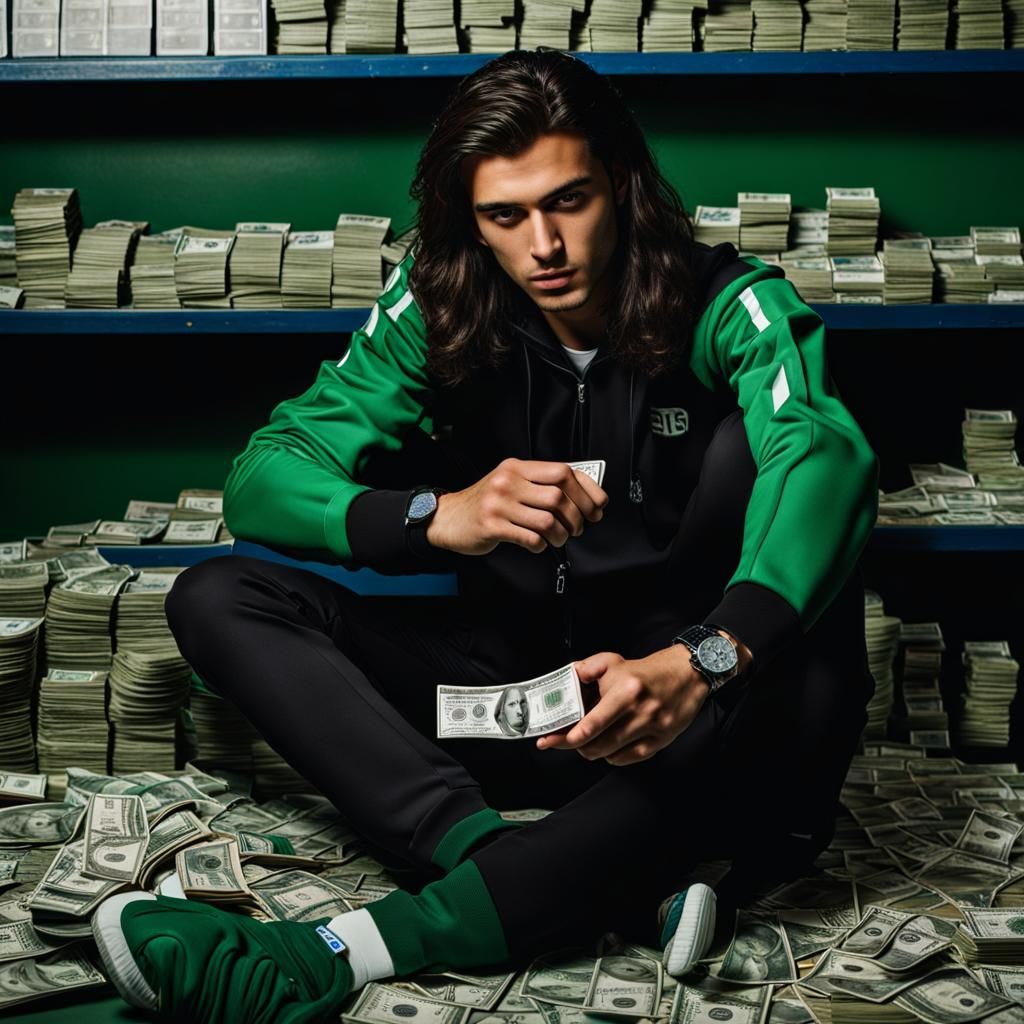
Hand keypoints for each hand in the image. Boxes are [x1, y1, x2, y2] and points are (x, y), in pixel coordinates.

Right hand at [425, 458, 607, 555]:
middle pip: (559, 496)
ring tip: (558, 538)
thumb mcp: (511, 483)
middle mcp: (508, 481)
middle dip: (577, 517)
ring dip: (561, 535)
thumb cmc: (486, 502)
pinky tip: (537, 545)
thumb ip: (540, 484)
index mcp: (518, 467)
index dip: (587, 491)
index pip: (563, 472)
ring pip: (547, 520)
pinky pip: (530, 538)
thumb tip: (583, 495)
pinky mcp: (491, 526)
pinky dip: (541, 546)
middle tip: (579, 527)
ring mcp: (499, 503)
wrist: (448, 518)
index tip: (597, 506)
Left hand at [536, 647, 710, 765]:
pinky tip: (610, 747)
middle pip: (599, 744)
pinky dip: (614, 757)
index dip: (568, 737)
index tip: (550, 740)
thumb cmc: (646, 671)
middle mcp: (639, 711)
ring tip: (588, 742)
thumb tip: (567, 678)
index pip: (591, 723)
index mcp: (625, 690)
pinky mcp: (662, 740)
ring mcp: (652, 728)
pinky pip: (630, 758)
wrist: (685, 674)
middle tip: (568, 740)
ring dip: (594, 752)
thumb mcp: (613, 661)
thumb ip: (587, 668)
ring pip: (612, 754)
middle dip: (578, 746)